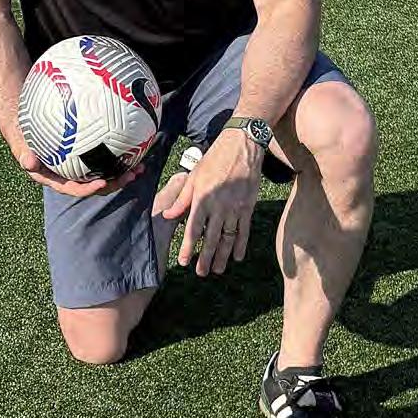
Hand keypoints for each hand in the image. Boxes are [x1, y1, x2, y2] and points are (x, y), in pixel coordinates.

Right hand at [12, 137, 140, 200]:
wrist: (24, 116)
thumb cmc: (20, 129)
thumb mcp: (17, 140)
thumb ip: (22, 151)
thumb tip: (28, 162)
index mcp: (54, 177)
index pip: (73, 188)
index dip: (88, 189)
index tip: (102, 183)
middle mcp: (68, 173)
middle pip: (94, 183)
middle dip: (115, 182)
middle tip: (132, 174)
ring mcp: (78, 163)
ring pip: (103, 171)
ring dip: (122, 171)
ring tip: (141, 165)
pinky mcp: (86, 152)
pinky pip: (103, 154)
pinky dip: (118, 151)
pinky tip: (134, 144)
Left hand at [156, 128, 261, 276]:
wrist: (242, 145)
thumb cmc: (214, 159)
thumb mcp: (194, 176)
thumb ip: (181, 199)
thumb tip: (168, 216)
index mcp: (202, 198)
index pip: (193, 229)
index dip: (188, 247)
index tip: (184, 262)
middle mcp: (219, 205)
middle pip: (212, 238)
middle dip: (206, 258)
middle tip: (201, 273)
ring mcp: (236, 207)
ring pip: (229, 237)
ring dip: (224, 256)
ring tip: (218, 270)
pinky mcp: (249, 206)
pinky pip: (245, 229)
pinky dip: (242, 244)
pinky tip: (238, 257)